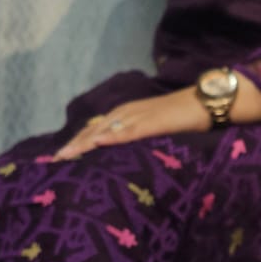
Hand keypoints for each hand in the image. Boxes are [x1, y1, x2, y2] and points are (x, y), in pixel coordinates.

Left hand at [52, 91, 205, 159]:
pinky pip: (129, 130)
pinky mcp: (152, 122)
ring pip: (105, 129)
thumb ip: (139, 136)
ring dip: (84, 142)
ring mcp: (139, 116)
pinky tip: (98, 142)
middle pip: (94, 129)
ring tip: (66, 154)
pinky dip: (112, 136)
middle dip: (74, 144)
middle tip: (54, 160)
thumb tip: (125, 153)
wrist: (206, 102)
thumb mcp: (156, 128)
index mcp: (127, 114)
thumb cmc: (184, 117)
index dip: (78, 141)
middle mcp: (128, 112)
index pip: (96, 128)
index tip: (60, 156)